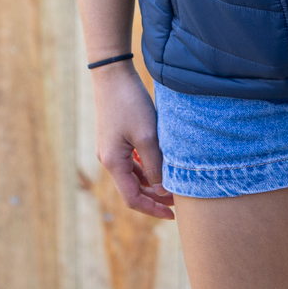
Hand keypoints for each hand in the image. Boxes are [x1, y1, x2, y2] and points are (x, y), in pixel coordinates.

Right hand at [93, 62, 172, 219]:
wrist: (112, 73)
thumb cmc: (130, 103)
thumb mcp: (147, 136)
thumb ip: (155, 166)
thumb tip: (163, 190)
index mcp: (113, 162)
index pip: (133, 199)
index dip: (153, 209)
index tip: (173, 215)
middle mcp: (108, 159)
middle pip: (132, 189)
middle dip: (155, 198)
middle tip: (179, 201)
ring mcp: (110, 148)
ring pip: (132, 176)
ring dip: (152, 183)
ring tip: (173, 185)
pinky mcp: (115, 138)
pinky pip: (131, 162)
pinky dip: (146, 168)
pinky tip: (161, 165)